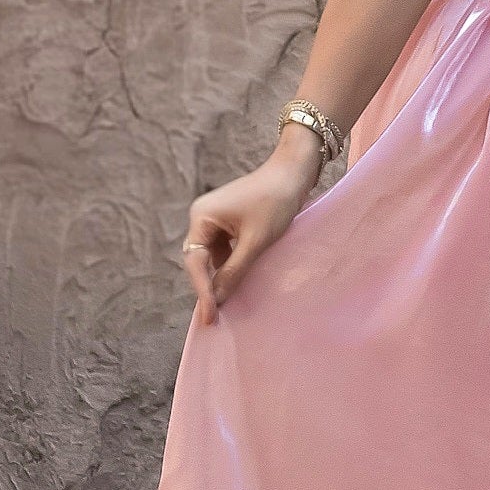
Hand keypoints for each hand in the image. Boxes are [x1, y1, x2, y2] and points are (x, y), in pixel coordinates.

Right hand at [180, 130, 323, 323]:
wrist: (294, 173)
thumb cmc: (275, 202)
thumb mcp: (256, 241)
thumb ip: (234, 270)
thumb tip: (217, 298)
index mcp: (202, 216)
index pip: (196, 262)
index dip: (202, 291)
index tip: (209, 316)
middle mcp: (202, 216)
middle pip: (200, 260)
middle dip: (208, 286)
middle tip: (215, 317)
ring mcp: (215, 219)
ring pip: (212, 257)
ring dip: (219, 277)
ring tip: (225, 305)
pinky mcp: (229, 221)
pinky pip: (224, 250)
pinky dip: (230, 266)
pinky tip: (237, 282)